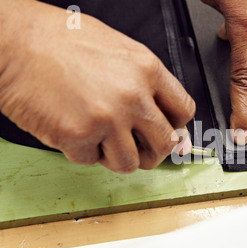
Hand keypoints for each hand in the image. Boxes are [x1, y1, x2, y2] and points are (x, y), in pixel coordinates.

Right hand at [0, 0, 194, 172]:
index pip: (184, 111)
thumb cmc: (58, 40)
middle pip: (165, 144)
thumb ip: (145, 83)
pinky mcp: (78, 137)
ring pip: (130, 163)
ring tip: (99, 137)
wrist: (12, 40)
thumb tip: (164, 117)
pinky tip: (72, 129)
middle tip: (136, 145)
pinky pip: (91, 161)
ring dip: (115, 156)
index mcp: (147, 70)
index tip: (166, 132)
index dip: (176, 127)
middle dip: (151, 151)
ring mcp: (107, 118)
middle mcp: (133, 96)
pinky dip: (82, 151)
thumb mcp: (117, 50)